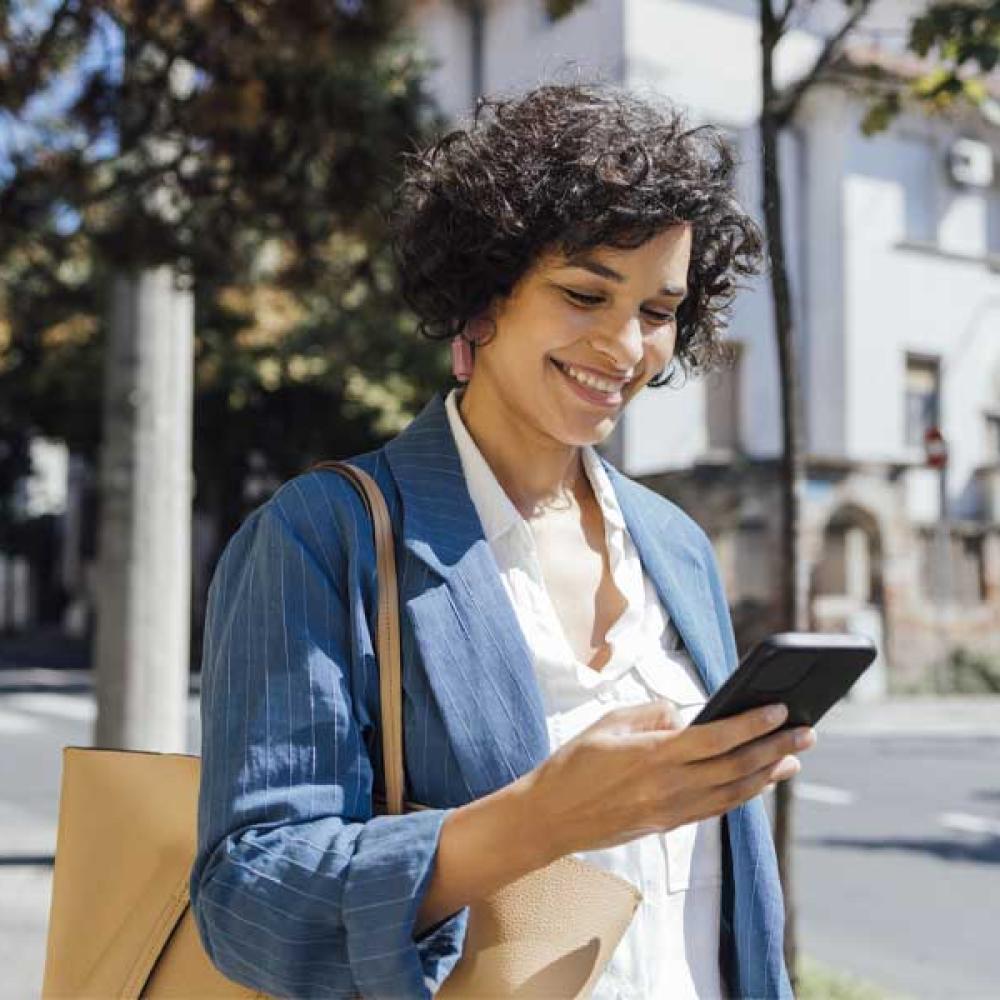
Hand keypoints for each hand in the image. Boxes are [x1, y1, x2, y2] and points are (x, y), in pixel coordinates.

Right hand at [523, 700, 814, 857]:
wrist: (549, 818)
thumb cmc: (573, 764)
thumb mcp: (606, 723)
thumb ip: (650, 714)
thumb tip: (683, 716)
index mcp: (653, 755)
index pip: (716, 738)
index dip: (753, 724)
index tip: (780, 709)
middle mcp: (669, 786)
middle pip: (736, 767)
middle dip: (776, 748)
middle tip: (807, 732)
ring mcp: (671, 811)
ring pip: (733, 793)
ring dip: (768, 775)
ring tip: (793, 758)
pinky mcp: (668, 825)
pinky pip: (716, 808)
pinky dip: (743, 795)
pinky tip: (758, 783)